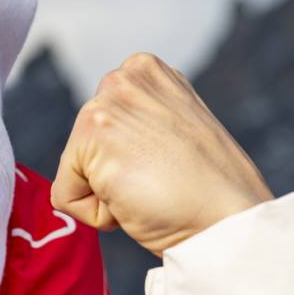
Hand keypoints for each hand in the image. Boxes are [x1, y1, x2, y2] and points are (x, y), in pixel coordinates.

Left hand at [51, 52, 272, 256]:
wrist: (229, 223)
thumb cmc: (209, 190)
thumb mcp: (175, 130)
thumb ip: (141, 121)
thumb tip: (114, 138)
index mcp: (145, 71)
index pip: (102, 127)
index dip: (128, 159)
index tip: (169, 165)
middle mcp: (122, 78)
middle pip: (82, 146)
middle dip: (113, 174)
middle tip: (161, 182)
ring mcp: (106, 107)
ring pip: (74, 171)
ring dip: (106, 194)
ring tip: (151, 190)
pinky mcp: (92, 143)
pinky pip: (65, 197)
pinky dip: (95, 215)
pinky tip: (135, 203)